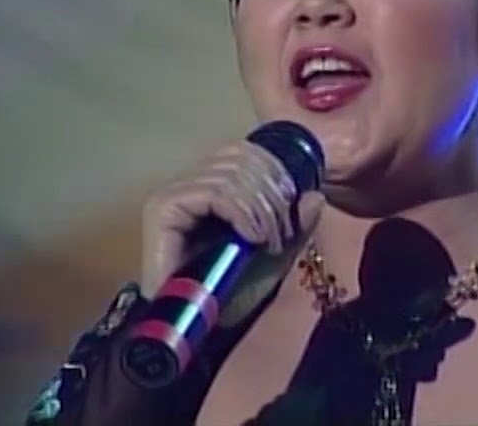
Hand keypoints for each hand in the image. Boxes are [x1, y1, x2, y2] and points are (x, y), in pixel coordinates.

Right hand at [140, 139, 325, 295]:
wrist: (206, 325)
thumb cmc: (238, 289)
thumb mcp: (279, 252)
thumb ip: (298, 223)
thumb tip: (315, 196)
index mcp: (213, 183)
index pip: (247, 152)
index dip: (276, 175)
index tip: (291, 216)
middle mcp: (188, 181)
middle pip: (243, 160)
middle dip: (273, 198)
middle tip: (280, 237)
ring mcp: (172, 193)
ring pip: (233, 175)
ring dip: (261, 211)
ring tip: (268, 243)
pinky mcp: (163, 208)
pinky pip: (215, 193)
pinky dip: (242, 213)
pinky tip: (253, 238)